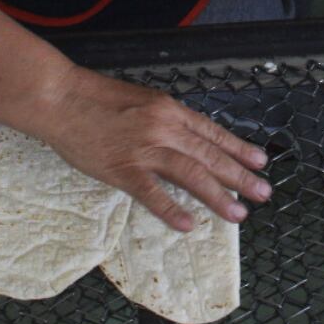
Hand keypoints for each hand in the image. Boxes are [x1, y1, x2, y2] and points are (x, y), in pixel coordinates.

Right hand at [37, 65, 270, 231]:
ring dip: (217, 195)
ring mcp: (143, 148)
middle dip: (240, 176)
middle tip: (264, 193)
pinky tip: (189, 225)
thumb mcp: (142, 100)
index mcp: (169, 109)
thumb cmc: (96, 98)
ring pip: (191, 173)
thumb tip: (189, 140)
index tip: (260, 162)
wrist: (60, 98)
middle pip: (210, 155)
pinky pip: (152, 193)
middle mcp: (163, 127)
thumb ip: (166, 119)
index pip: (212, 132)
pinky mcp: (121, 168)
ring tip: (238, 213)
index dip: (238, 148)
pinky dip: (171, 209)